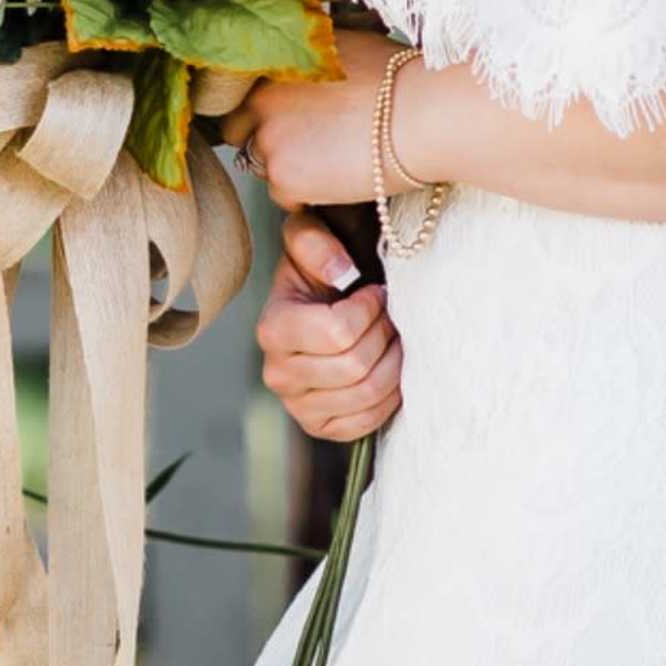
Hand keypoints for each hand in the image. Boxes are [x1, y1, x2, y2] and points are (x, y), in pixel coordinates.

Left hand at [237, 38, 391, 211]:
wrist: (424, 116)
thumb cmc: (398, 78)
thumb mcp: (343, 45)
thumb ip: (309, 53)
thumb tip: (301, 58)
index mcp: (272, 63)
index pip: (242, 93)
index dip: (264, 109)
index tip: (287, 119)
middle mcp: (259, 99)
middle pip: (239, 131)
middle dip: (265, 139)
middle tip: (306, 146)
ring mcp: (268, 139)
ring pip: (262, 165)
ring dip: (288, 167)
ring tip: (332, 161)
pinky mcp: (284, 178)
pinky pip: (283, 195)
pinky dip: (306, 194)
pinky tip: (339, 179)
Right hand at [259, 217, 402, 444]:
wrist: (325, 307)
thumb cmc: (322, 272)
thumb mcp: (310, 238)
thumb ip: (314, 240)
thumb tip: (341, 273)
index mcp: (272, 329)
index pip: (337, 332)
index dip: (369, 311)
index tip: (376, 293)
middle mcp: (277, 373)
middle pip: (354, 366)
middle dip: (384, 335)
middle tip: (390, 317)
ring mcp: (298, 406)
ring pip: (366, 394)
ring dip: (393, 363)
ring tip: (394, 339)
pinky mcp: (321, 427)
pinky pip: (368, 422)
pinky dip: (390, 395)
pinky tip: (388, 367)